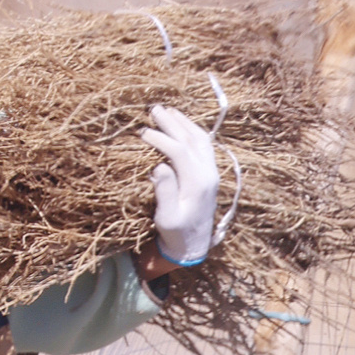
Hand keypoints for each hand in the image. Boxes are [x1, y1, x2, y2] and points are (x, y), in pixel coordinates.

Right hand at [144, 105, 219, 266]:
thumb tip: (159, 166)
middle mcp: (208, 173)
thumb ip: (165, 192)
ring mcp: (212, 172)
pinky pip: (204, 145)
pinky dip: (192, 130)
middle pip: (192, 139)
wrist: (194, 245)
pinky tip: (181, 124)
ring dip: (184, 122)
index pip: (180, 151)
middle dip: (172, 123)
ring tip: (168, 110)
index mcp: (198, 183)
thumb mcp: (167, 217)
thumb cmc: (176, 233)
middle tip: (154, 109)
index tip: (143, 132)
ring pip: (201, 139)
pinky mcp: (210, 173)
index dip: (161, 139)